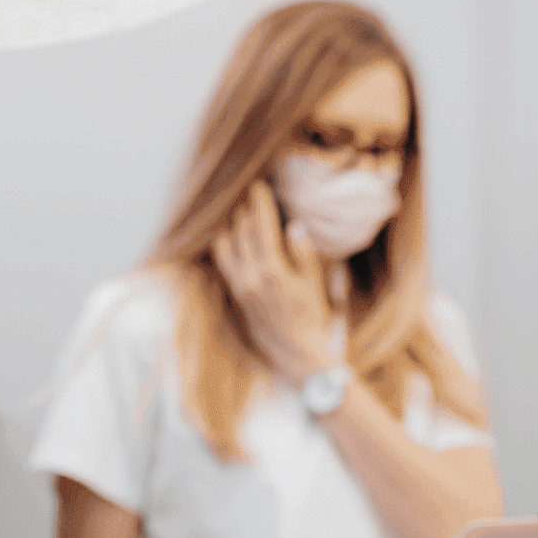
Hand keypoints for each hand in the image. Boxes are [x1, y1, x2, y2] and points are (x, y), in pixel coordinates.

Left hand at [211, 179, 333, 384]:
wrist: (296, 351)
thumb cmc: (311, 316)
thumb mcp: (314, 284)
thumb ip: (303, 254)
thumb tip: (294, 226)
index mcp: (273, 270)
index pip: (263, 227)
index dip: (260, 204)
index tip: (259, 186)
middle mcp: (251, 276)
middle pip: (243, 232)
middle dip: (248, 211)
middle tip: (254, 197)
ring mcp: (240, 285)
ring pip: (229, 243)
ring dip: (235, 225)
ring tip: (243, 214)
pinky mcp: (235, 292)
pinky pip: (223, 260)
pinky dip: (225, 243)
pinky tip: (231, 236)